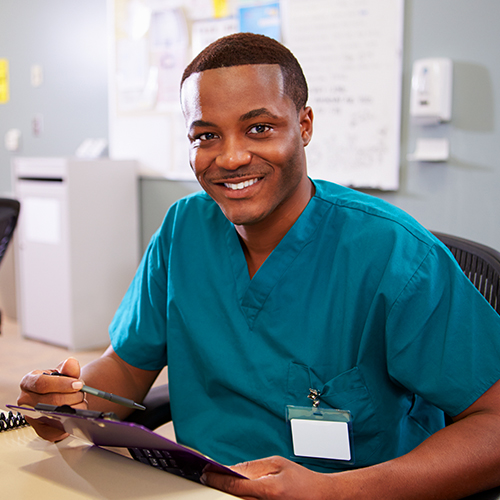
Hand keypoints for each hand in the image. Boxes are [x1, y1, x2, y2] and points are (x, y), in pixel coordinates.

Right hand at [17, 357, 86, 441]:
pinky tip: (77, 415)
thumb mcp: (64, 372)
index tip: (78, 384)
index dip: (62, 384)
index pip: (41, 384)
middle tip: (81, 393)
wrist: (62, 394)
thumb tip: (71, 363)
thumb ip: (69, 368)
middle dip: (72, 397)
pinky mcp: (40, 430)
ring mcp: (31, 416)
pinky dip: (70, 423)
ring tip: (80, 402)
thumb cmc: (61, 382)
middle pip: (51, 401)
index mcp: (28, 382)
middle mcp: (26, 400)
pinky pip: (56, 431)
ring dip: (74, 408)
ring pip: (55, 415)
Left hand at [201, 456, 332, 499]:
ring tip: (219, 482)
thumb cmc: (301, 479)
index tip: (205, 472)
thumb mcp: (277, 464)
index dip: (217, 478)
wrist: (320, 496)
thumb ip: (253, 467)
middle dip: (220, 485)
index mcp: (268, 489)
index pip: (234, 485)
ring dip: (229, 493)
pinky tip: (235, 490)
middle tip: (207, 476)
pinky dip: (239, 497)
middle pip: (233, 497)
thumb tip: (232, 469)